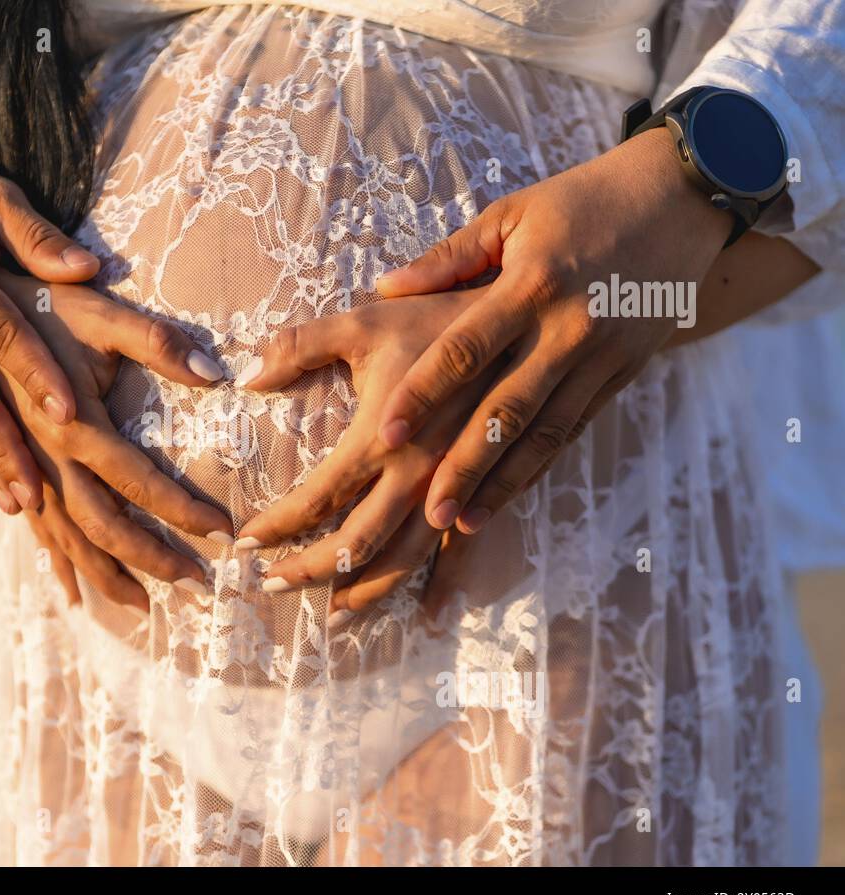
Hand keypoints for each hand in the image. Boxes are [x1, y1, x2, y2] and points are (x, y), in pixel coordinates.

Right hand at [0, 271, 233, 597]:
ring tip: (143, 608)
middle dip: (151, 558)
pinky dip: (55, 563)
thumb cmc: (33, 297)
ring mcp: (17, 468)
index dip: (182, 509)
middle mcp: (41, 456)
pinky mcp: (1, 466)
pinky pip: (30, 529)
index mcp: (71, 422)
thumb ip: (154, 339)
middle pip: (101, 526)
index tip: (225, 532)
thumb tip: (216, 371)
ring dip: (105, 574)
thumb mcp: (94, 309)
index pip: (138, 480)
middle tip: (199, 584)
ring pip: (63, 539)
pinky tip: (72, 594)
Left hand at [233, 288, 497, 621]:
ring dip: (367, 591)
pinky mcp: (488, 487)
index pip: (316, 498)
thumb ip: (298, 346)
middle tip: (272, 586)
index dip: (276, 525)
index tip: (243, 543)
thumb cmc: (439, 315)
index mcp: (382, 436)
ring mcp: (457, 487)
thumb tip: (245, 377)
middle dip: (311, 570)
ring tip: (333, 617)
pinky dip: (441, 583)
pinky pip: (464, 548)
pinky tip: (425, 612)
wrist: (528, 317)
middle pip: (357, 542)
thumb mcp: (364, 321)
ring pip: (406, 557)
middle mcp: (419, 474)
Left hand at [376, 128, 732, 533]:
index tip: (385, 433)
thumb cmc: (581, 201)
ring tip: (460, 523)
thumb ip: (447, 259)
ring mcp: (603, 356)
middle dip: (463, 465)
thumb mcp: (511, 215)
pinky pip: (575, 429)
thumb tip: (383, 288)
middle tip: (425, 513)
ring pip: (545, 433)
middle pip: (506, 409)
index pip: (466, 349)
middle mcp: (569, 328)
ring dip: (501, 483)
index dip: (424, 393)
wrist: (683, 198)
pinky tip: (506, 496)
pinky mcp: (625, 372)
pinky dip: (539, 466)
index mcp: (532, 284)